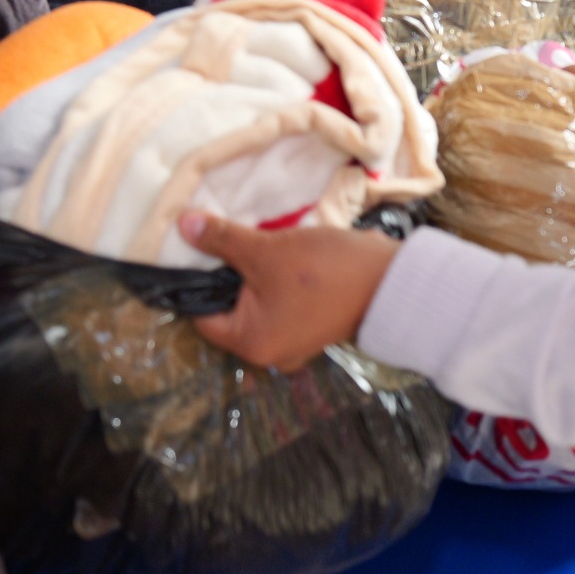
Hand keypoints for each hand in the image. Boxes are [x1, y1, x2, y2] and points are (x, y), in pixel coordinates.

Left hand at [182, 212, 398, 371]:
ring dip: (251, 272)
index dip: (193, 278)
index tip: (189, 246)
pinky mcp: (312, 322)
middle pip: (229, 307)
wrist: (392, 281)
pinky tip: (273, 248)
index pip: (201, 314)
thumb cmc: (323, 272)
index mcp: (251, 342)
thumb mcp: (266, 251)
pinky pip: (279, 299)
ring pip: (256, 300)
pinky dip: (273, 278)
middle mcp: (269, 349)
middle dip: (224, 272)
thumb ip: (222, 240)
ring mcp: (293, 337)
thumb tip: (182, 225)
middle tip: (216, 235)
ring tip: (245, 237)